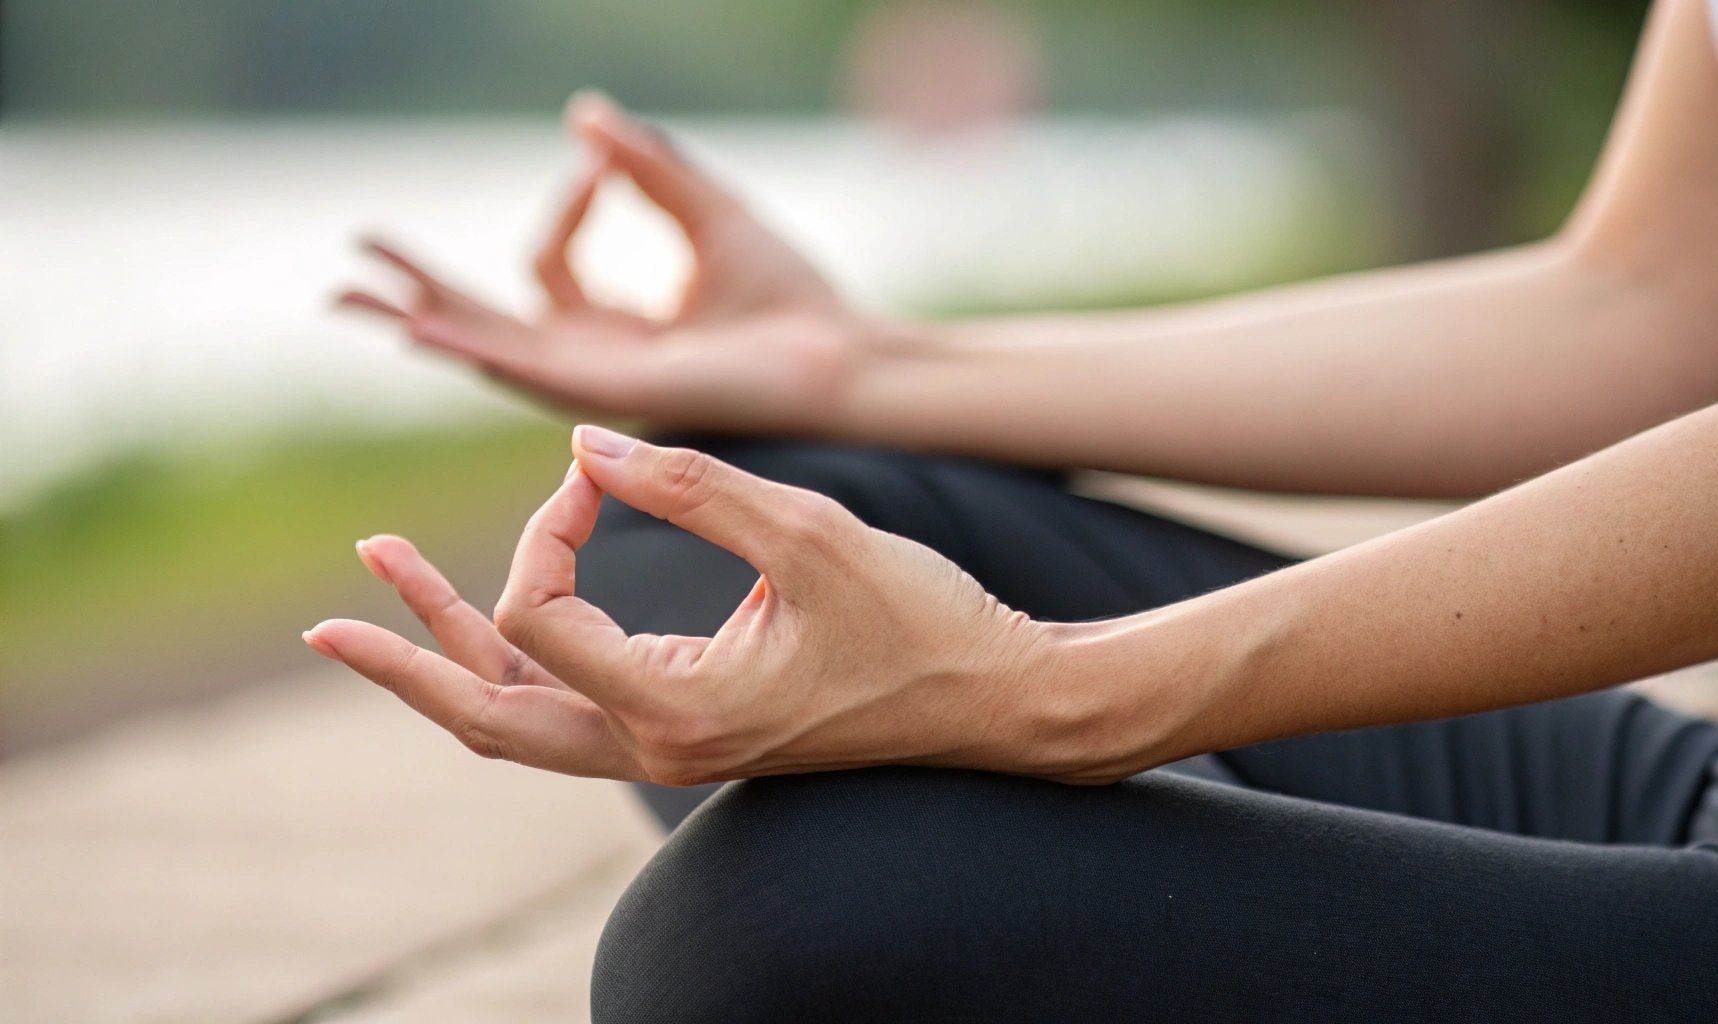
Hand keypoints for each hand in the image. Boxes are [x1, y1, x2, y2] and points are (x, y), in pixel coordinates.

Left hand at [302, 426, 1062, 784]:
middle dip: (406, 655)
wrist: (994, 699)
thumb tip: (587, 448)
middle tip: (331, 613)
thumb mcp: (811, 532)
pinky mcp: (691, 731)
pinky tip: (494, 621)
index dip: (547, 526)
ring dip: (449, 666)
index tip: (598, 472)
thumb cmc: (919, 618)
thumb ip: (693, 485)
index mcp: (678, 707)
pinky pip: (569, 715)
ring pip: (521, 724)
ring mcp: (671, 749)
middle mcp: (658, 745)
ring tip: (381, 605)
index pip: (539, 618)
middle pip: (487, 716)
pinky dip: (517, 670)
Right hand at [335, 91, 867, 432]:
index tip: (602, 157)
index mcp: (621, 327)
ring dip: (424, 320)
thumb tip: (586, 119)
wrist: (841, 352)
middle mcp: (601, 359)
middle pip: (490, 324)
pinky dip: (474, 347)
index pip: (553, 266)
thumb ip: (648, 167)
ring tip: (351, 296)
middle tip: (357, 257)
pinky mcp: (616, 393)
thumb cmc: (790, 296)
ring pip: (491, 351)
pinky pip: (531, 370)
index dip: (569, 202)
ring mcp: (602, 381)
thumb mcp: (707, 213)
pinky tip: (422, 327)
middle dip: (423, 291)